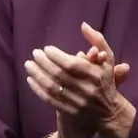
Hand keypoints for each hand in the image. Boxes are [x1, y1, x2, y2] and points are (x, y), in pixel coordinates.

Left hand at [25, 22, 136, 137]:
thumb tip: (83, 25)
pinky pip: (49, 99)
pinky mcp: (68, 112)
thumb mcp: (108, 60)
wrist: (108, 112)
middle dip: (44, 63)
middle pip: (59, 74)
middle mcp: (86, 88)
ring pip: (52, 86)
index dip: (56, 56)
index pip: (72, 64)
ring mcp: (76, 102)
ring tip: (28, 65)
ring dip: (37, 75)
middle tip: (34, 54)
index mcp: (96, 75)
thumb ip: (98, 41)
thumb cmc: (106, 81)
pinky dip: (37, 89)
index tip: (46, 49)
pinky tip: (30, 80)